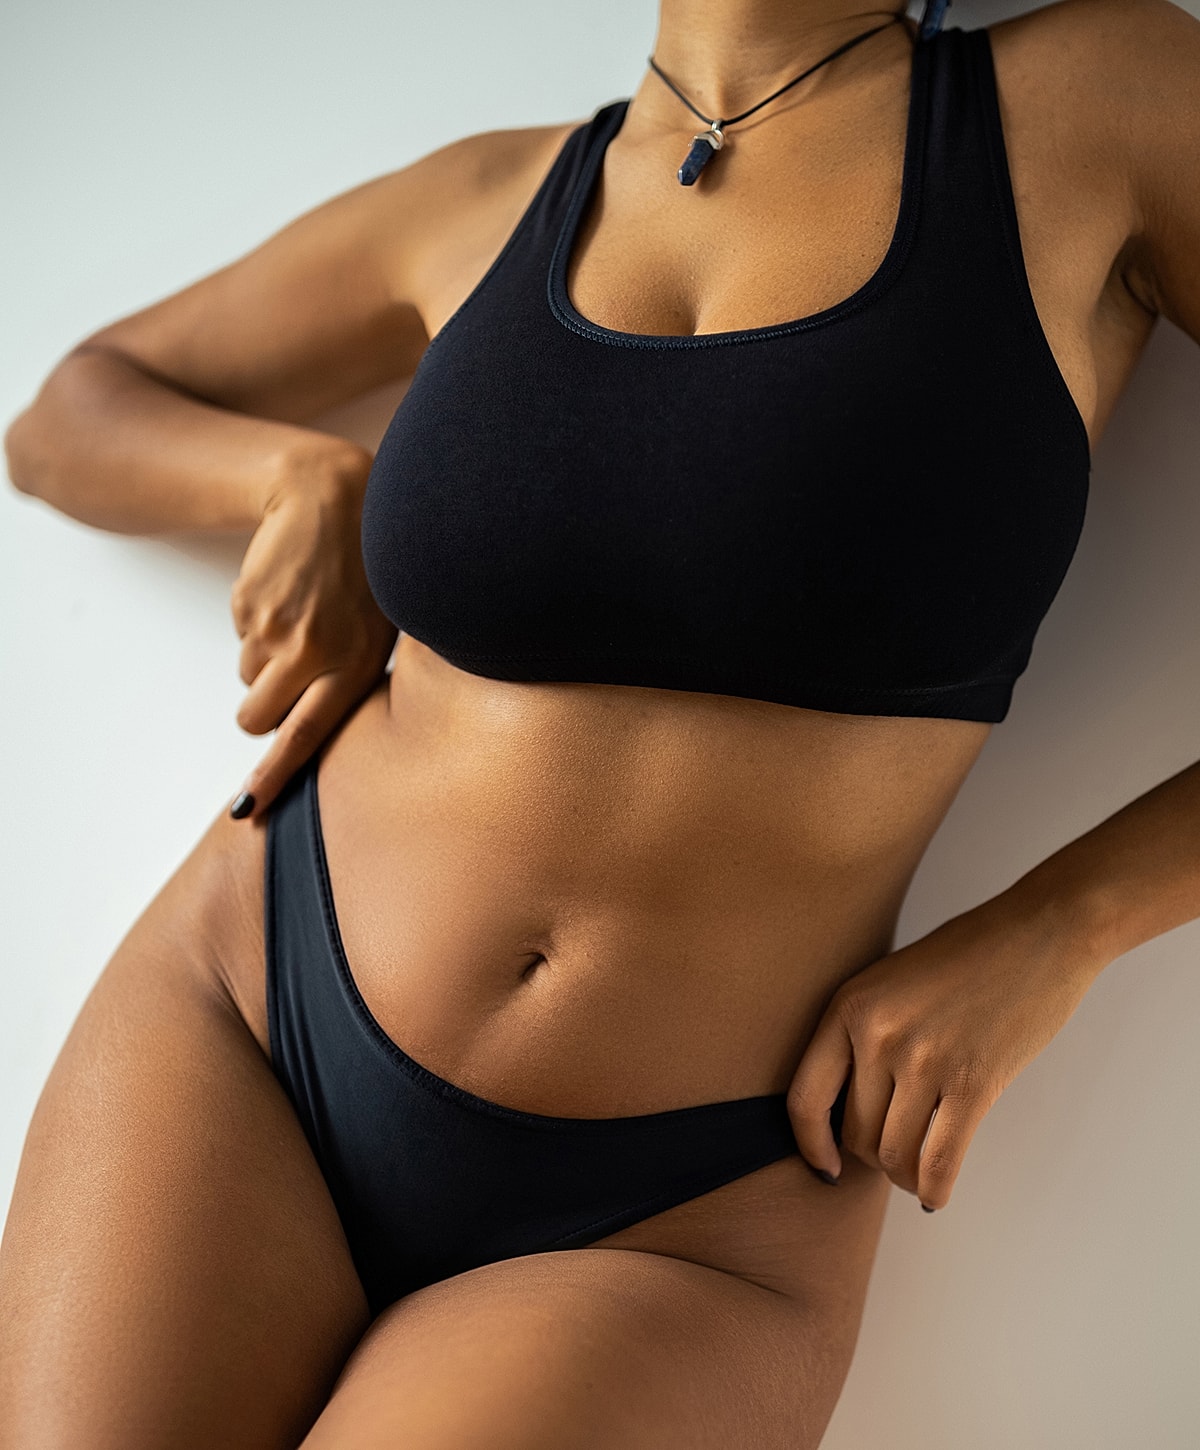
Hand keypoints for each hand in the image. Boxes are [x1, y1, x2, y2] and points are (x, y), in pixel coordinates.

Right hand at [227, 450, 397, 819]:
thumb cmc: (370, 570)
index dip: (274, 775)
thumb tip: (317, 730)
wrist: (332, 497)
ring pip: (246, 678)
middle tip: (282, 680)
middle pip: (256, 717)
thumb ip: (356, 678)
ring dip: (263, 661)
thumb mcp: (384, 629)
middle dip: (258, 710)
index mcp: (355, 664)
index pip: (307, 736)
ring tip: (301, 618)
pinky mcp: (248, 605)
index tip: (248, 809)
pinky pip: (240, 638)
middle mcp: (315, 653)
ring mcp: (277, 628)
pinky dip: (256, 625)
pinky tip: (287, 594)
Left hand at [786, 893, 1101, 1210]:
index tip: (825, 1166)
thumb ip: (864, 1034)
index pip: (804, 1099)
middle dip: (871, 1155)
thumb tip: (849, 1111)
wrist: (1040, 933)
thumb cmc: (968, 955)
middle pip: (854, 1133)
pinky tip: (936, 1194)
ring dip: (904, 1174)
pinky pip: (939, 1162)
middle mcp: (878, 1035)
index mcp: (849, 1006)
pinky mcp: (973, 1084)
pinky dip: (935, 1189)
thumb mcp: (890, 981)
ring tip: (917, 1171)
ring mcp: (924, 1061)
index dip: (811, 1145)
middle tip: (893, 1153)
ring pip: (894, 1154)